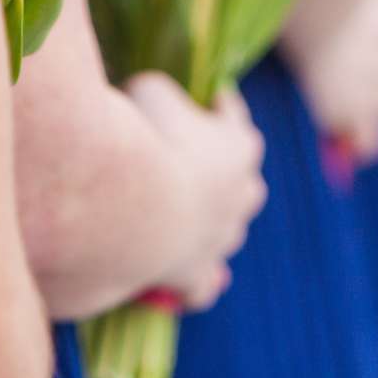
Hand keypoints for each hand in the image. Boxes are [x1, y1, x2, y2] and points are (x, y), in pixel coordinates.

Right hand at [126, 74, 265, 311]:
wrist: (130, 207)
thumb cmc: (144, 138)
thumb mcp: (151, 90)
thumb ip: (161, 96)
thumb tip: (149, 103)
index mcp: (240, 145)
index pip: (234, 118)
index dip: (219, 106)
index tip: (208, 98)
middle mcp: (241, 195)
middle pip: (246, 185)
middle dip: (227, 174)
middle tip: (196, 163)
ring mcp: (221, 240)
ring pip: (230, 234)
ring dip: (213, 225)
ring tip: (186, 219)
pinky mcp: (194, 276)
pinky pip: (202, 288)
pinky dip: (196, 283)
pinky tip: (180, 282)